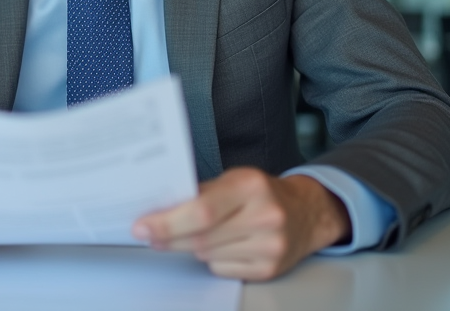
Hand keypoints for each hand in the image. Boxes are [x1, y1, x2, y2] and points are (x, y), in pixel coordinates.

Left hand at [131, 168, 349, 280]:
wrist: (307, 212)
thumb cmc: (262, 192)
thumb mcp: (234, 179)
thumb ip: (201, 193)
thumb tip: (159, 210)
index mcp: (251, 186)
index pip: (202, 210)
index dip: (168, 222)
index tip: (142, 227)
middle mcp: (265, 216)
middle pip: (201, 238)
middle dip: (169, 238)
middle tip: (149, 235)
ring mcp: (270, 247)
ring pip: (208, 256)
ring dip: (191, 247)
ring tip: (192, 234)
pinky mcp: (270, 269)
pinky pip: (222, 270)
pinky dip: (213, 260)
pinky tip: (221, 246)